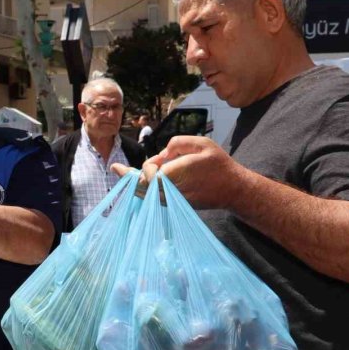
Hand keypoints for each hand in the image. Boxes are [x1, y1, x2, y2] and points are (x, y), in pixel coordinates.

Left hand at [111, 136, 248, 209]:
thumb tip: (161, 155)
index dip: (147, 166)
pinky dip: (146, 190)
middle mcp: (169, 192)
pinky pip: (154, 199)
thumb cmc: (218, 165)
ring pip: (145, 195)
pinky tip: (140, 181)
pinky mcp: (174, 206)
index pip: (147, 173)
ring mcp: (171, 202)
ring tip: (121, 171)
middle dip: (130, 176)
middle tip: (115, 167)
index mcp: (173, 176)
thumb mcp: (201, 143)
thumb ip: (177, 143)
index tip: (157, 160)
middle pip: (140, 187)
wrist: (232, 190)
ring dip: (137, 184)